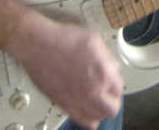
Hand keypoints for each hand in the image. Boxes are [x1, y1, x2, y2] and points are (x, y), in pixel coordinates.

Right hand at [7, 11, 123, 128]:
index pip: (119, 89)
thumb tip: (112, 68)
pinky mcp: (62, 104)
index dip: (116, 84)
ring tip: (96, 101)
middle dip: (112, 101)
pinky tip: (85, 109)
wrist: (39, 44)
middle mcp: (91, 91)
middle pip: (112, 109)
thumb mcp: (95, 40)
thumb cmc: (63, 39)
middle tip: (107, 94)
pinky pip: (80, 120)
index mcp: (103, 74)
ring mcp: (76, 100)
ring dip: (100, 110)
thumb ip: (107, 58)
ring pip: (97, 118)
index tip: (112, 82)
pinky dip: (86, 118)